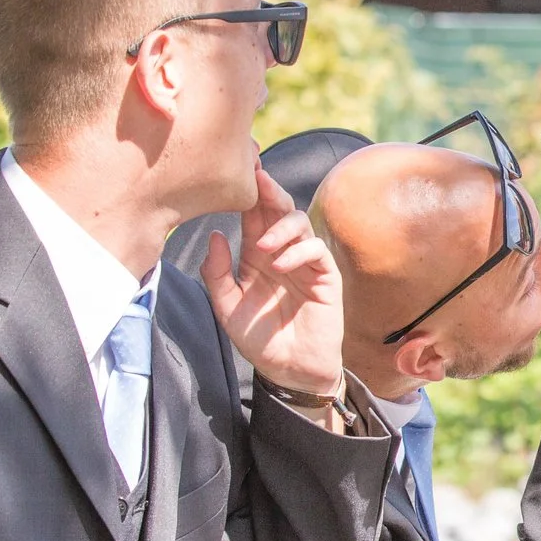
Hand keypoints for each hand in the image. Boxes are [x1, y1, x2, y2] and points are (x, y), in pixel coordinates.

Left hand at [203, 165, 344, 398]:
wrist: (289, 370)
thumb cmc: (259, 340)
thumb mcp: (227, 308)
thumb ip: (217, 274)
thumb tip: (215, 236)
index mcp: (256, 255)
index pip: (253, 215)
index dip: (248, 193)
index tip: (238, 170)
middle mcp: (281, 252)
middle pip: (278, 210)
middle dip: (269, 191)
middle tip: (258, 178)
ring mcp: (304, 262)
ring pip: (300, 224)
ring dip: (280, 228)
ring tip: (262, 247)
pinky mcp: (325, 276)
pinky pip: (316, 250)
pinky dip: (298, 251)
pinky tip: (280, 265)